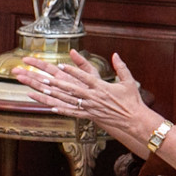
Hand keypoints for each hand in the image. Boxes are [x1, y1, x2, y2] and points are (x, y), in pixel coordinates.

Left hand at [15, 51, 157, 149]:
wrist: (134, 120)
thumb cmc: (132, 100)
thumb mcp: (128, 81)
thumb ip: (121, 67)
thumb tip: (115, 54)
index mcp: (102, 87)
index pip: (85, 78)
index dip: (73, 71)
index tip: (61, 65)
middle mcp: (94, 97)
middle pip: (72, 89)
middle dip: (57, 84)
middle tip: (44, 79)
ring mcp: (91, 108)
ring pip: (69, 101)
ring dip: (55, 95)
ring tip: (42, 90)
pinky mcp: (90, 116)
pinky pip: (73, 113)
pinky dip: (62, 110)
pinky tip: (51, 108)